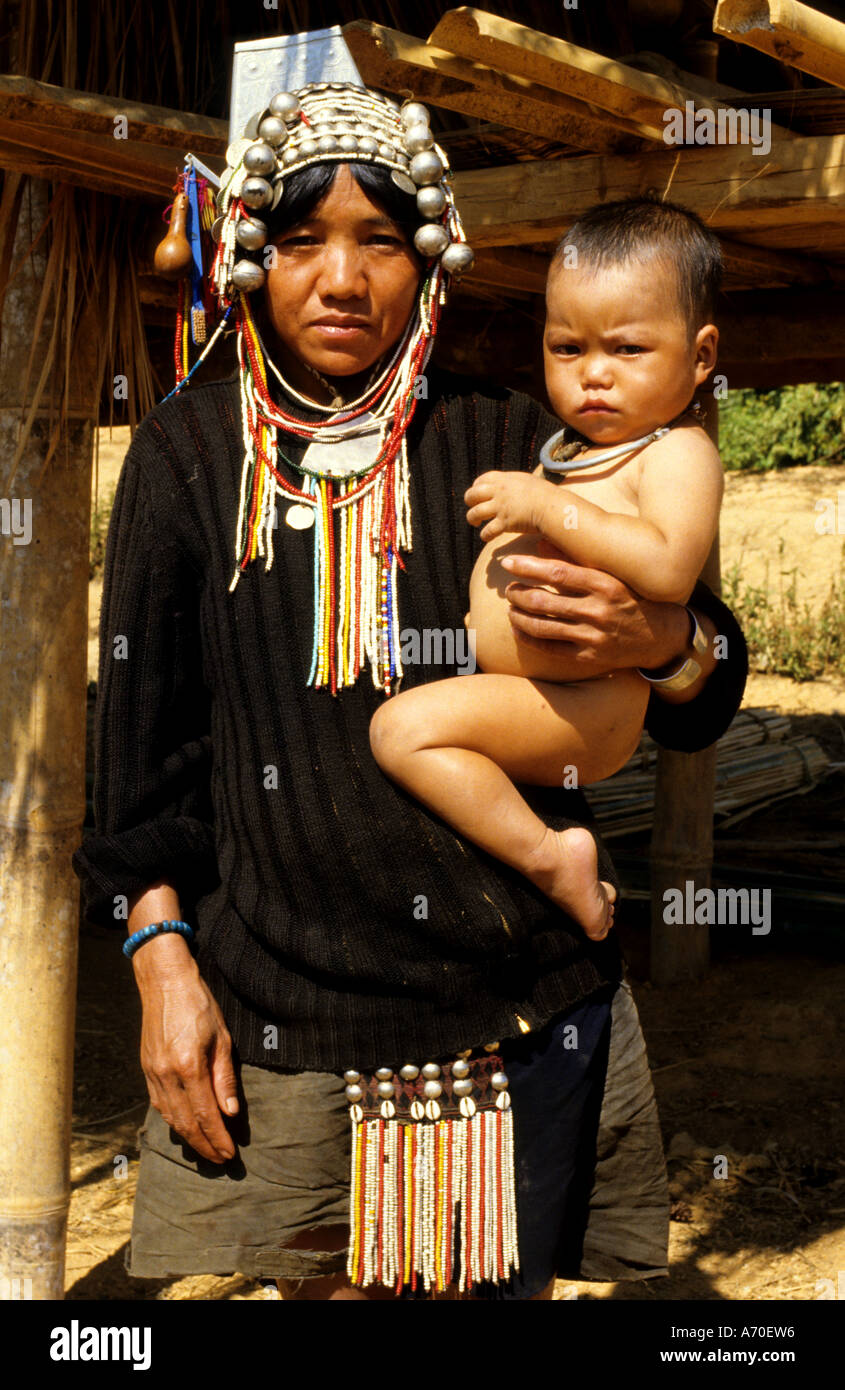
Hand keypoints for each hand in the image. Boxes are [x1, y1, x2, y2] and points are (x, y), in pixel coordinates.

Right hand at [133, 933, 239, 1163]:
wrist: (163, 981)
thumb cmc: (198, 1004)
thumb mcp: (222, 1037)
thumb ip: (224, 1077)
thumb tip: (229, 1112)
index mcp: (188, 1066)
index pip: (205, 1114)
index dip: (217, 1138)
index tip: (230, 1154)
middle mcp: (165, 1074)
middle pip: (185, 1123)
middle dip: (203, 1146)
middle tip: (221, 1161)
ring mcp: (152, 1073)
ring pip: (169, 1117)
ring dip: (188, 1138)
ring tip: (205, 1150)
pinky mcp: (146, 1068)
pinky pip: (159, 1103)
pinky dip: (173, 1120)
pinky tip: (185, 1127)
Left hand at [465, 471, 546, 540]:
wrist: (552, 506)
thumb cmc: (545, 495)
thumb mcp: (526, 481)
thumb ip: (514, 484)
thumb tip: (511, 486)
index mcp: (504, 479)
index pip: (480, 480)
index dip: (476, 488)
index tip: (478, 495)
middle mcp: (499, 492)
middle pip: (472, 495)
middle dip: (469, 502)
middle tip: (474, 509)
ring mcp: (500, 507)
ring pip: (475, 513)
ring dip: (472, 519)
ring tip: (476, 523)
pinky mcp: (504, 523)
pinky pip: (487, 531)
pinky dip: (485, 535)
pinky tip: (487, 536)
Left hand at [498, 544, 691, 678]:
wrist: (660, 637)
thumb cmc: (632, 599)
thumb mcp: (612, 575)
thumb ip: (577, 560)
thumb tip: (542, 543)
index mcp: (605, 585)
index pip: (557, 573)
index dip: (528, 567)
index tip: (508, 562)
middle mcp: (598, 610)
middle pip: (544, 601)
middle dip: (518, 594)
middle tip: (509, 589)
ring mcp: (593, 636)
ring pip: (542, 626)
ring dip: (518, 616)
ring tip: (510, 608)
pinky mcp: (589, 656)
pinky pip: (550, 648)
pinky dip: (528, 638)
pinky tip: (517, 629)